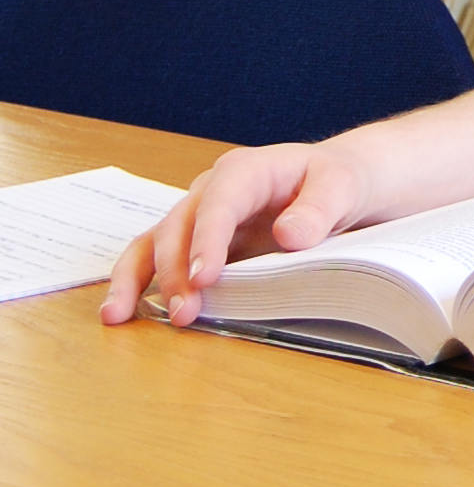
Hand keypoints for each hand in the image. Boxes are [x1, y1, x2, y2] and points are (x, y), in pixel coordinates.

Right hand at [101, 140, 376, 327]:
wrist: (337, 185)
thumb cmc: (338, 181)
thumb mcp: (342, 187)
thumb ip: (319, 209)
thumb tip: (288, 235)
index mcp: (246, 171)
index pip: (219, 202)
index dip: (207, 239)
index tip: (205, 278)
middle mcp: (213, 191)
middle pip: (179, 225)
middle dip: (175, 270)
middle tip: (184, 313)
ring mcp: (200, 218)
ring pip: (153, 242)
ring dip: (136, 278)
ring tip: (118, 316)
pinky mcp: (198, 244)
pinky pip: (157, 260)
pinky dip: (137, 283)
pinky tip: (123, 312)